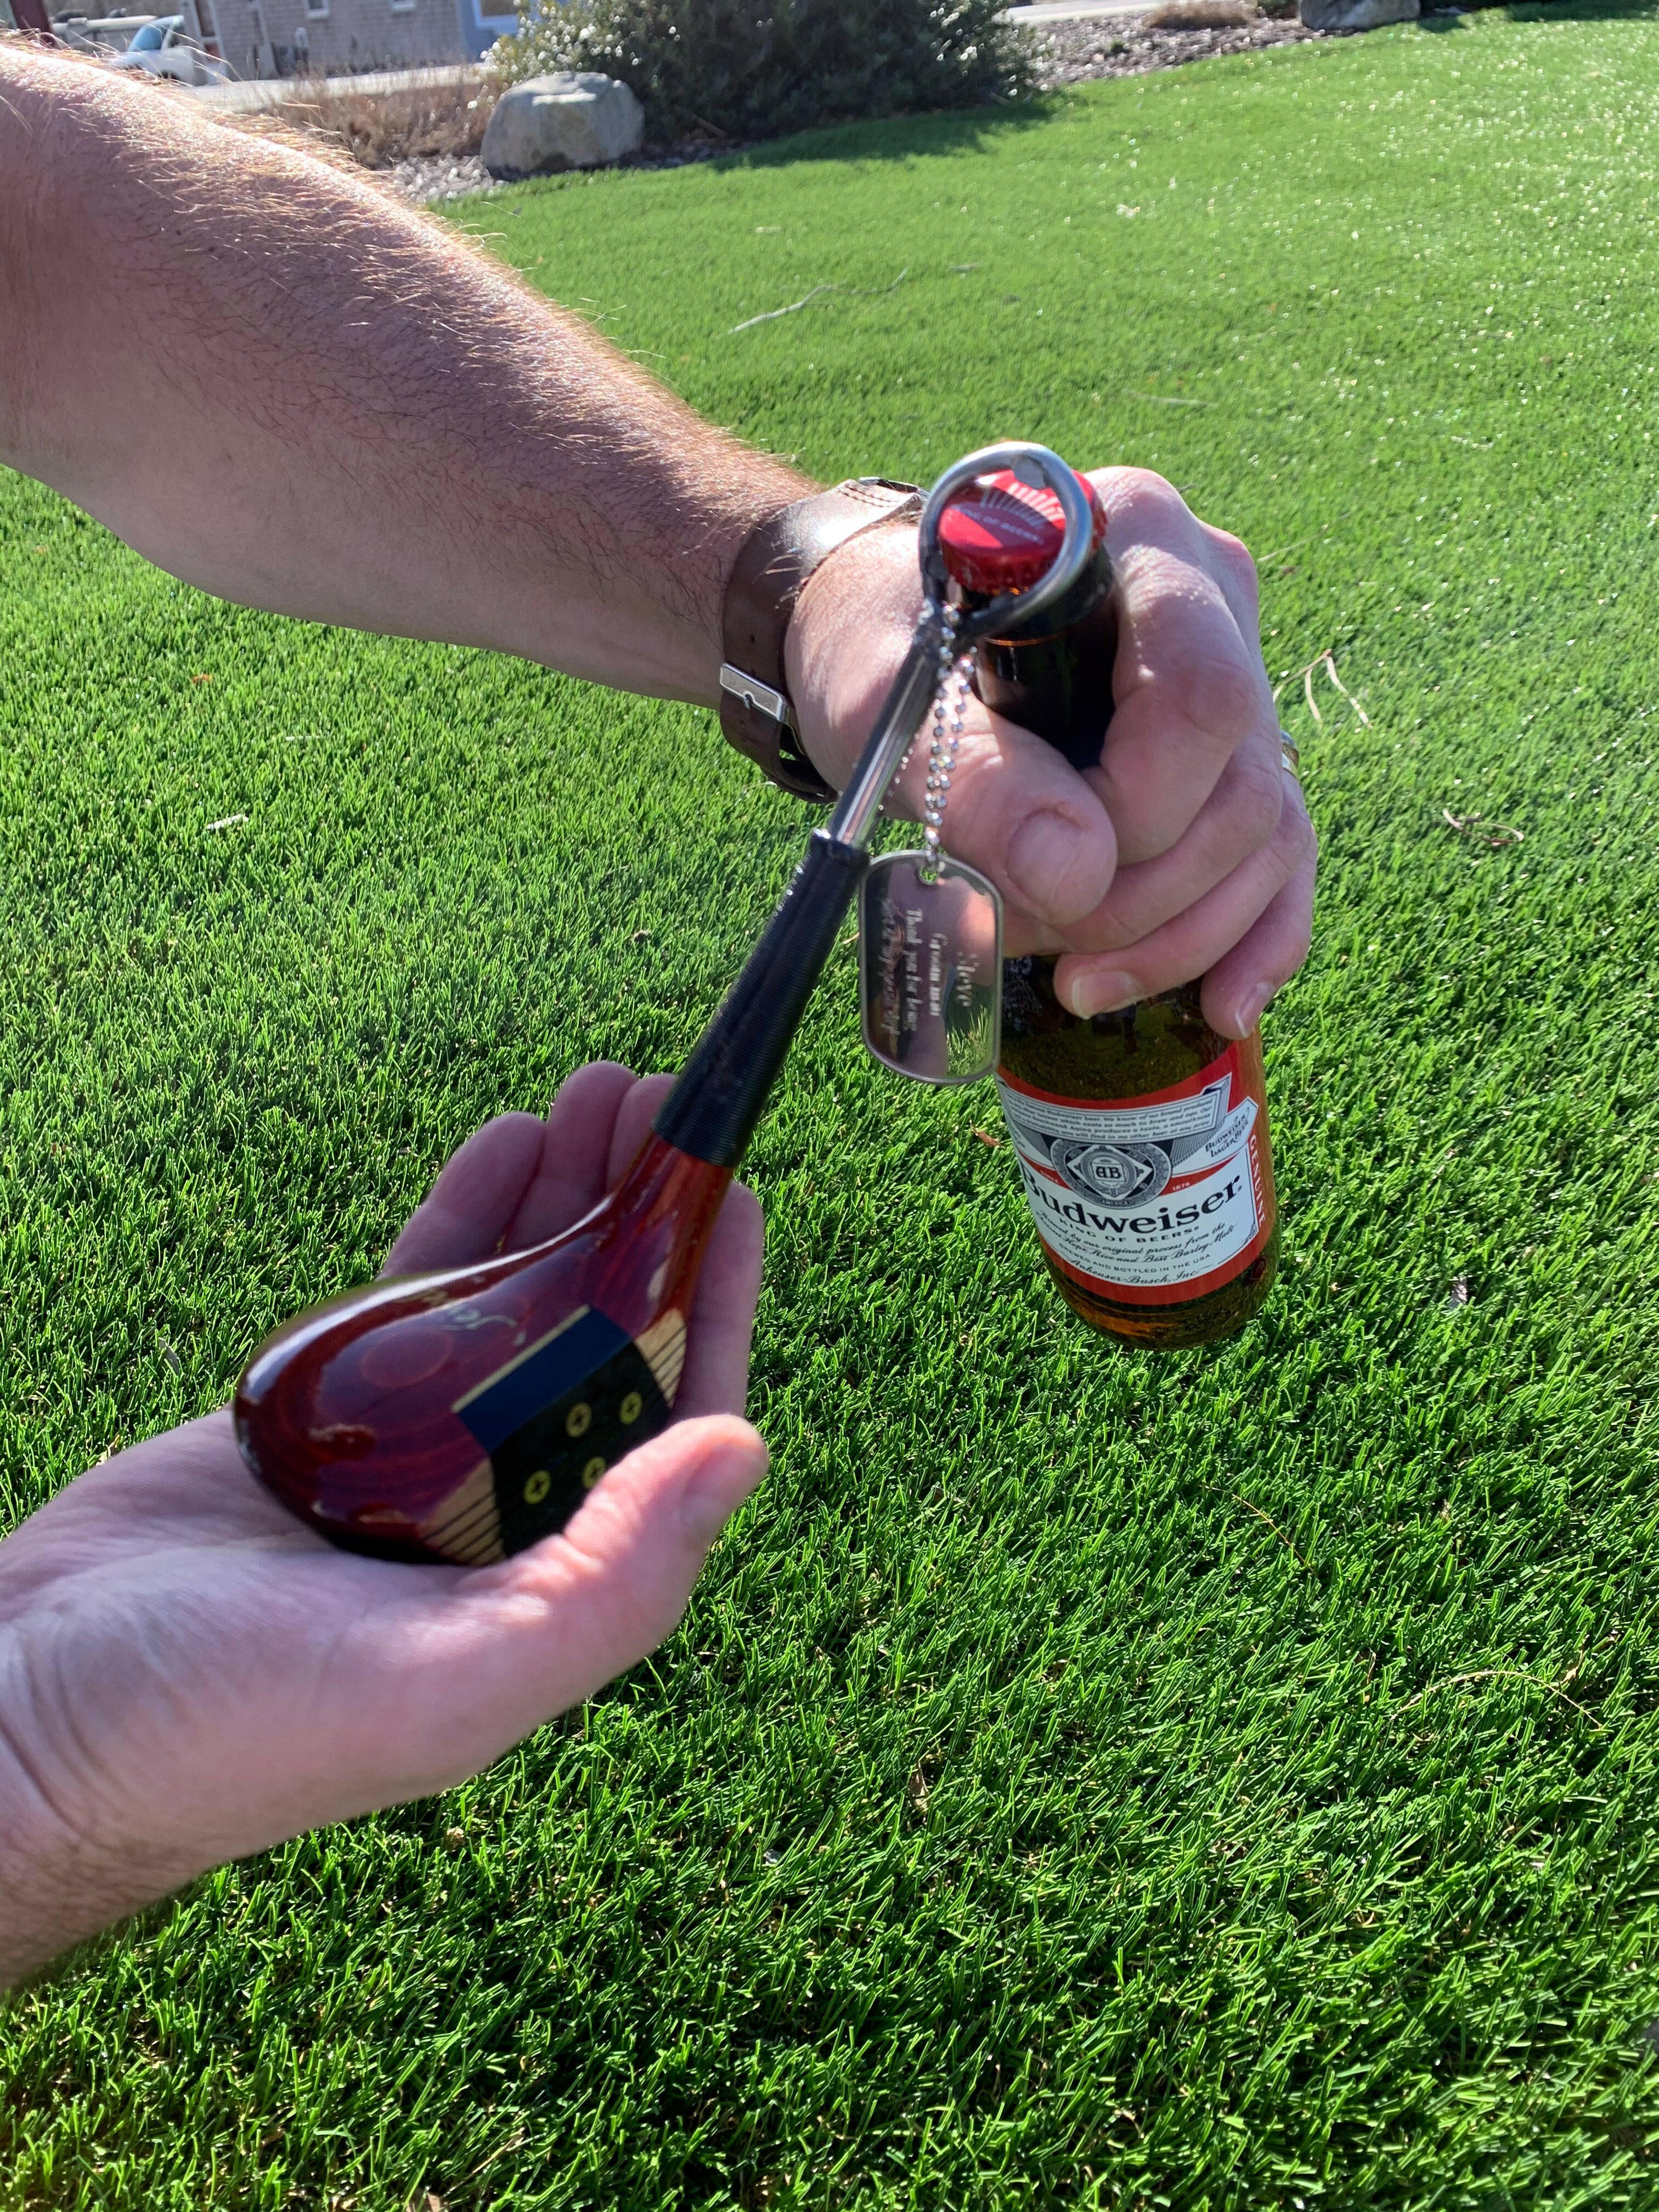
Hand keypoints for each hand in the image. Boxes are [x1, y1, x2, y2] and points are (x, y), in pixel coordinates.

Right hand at [0, 1064, 765, 1988]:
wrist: (32, 1709)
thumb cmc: (235, 1726)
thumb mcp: (451, 1679)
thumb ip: (608, 1579)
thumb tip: (743, 1449)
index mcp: (553, 1577)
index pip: (671, 1421)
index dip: (712, 1305)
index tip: (733, 1194)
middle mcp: (503, 1512)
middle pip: (603, 1339)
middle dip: (642, 1223)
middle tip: (661, 1105)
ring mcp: (417, 1454)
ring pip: (520, 1301)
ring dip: (568, 1200)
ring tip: (600, 1093)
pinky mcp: (334, 1412)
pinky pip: (426, 1293)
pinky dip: (470, 1218)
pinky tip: (508, 1141)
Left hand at [787, 467, 1315, 1039]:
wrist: (879, 648)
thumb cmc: (877, 655)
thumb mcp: (886, 705)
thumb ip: (971, 778)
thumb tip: (1077, 877)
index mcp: (1129, 540)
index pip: (1198, 695)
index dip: (1137, 812)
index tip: (1039, 869)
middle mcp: (1209, 595)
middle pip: (1239, 780)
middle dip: (1140, 898)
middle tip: (1031, 939)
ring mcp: (1240, 675)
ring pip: (1268, 830)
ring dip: (1179, 936)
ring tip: (1075, 982)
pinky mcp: (1238, 753)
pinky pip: (1284, 855)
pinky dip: (1252, 941)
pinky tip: (1219, 1007)